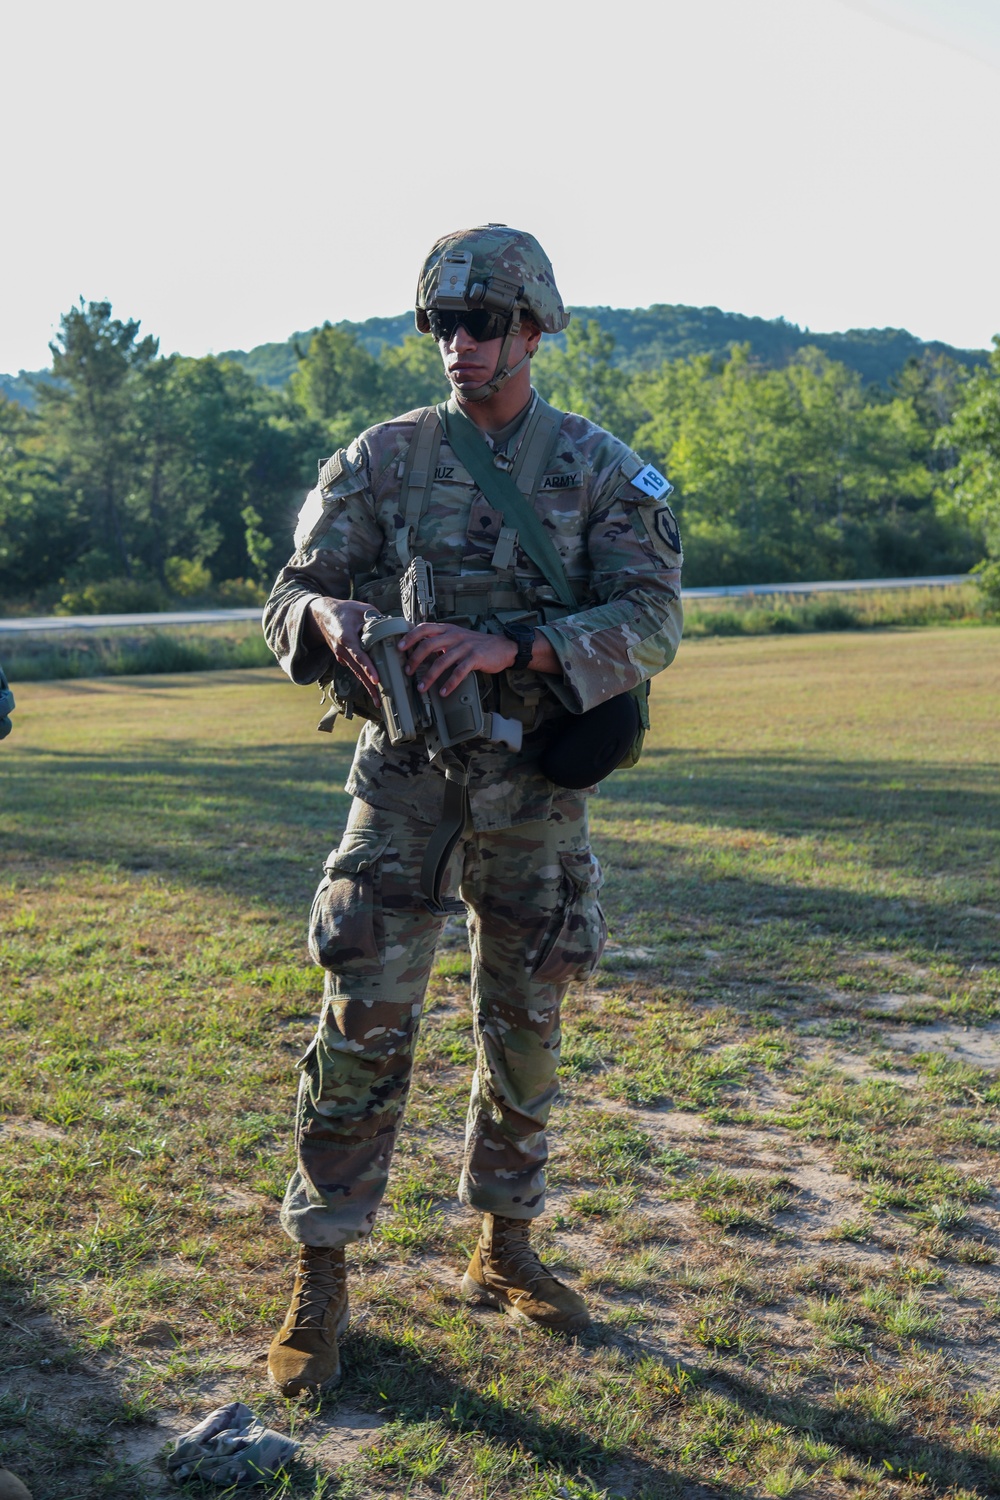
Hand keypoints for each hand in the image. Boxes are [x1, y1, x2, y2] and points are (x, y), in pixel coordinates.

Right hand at [307, 597, 382, 706]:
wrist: (321, 615)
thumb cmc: (342, 611)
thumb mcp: (360, 609)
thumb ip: (376, 617)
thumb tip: (393, 625)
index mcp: (346, 638)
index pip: (359, 655)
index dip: (368, 668)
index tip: (376, 679)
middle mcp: (342, 650)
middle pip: (358, 671)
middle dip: (369, 686)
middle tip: (379, 700)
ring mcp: (341, 656)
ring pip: (357, 673)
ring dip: (367, 686)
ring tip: (378, 700)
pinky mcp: (343, 658)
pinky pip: (355, 669)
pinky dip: (364, 677)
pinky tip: (374, 686)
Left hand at [397, 622, 516, 696]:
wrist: (502, 647)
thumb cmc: (476, 644)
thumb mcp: (457, 636)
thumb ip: (440, 640)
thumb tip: (419, 649)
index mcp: (448, 629)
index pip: (424, 628)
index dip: (410, 637)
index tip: (399, 647)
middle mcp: (454, 636)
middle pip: (428, 645)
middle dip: (415, 659)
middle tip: (408, 671)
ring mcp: (465, 646)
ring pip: (441, 661)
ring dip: (429, 676)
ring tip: (422, 688)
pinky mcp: (475, 658)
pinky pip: (458, 672)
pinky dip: (449, 684)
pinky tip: (443, 692)